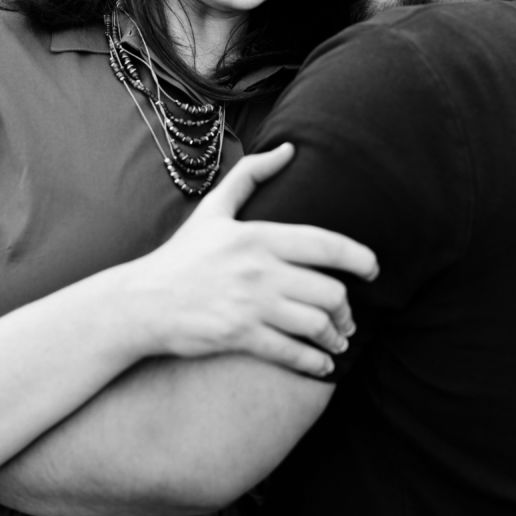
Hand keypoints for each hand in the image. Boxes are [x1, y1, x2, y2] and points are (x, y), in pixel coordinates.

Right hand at [124, 144, 378, 377]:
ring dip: (335, 337)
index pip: (325, 244)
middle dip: (347, 309)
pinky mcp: (239, 335)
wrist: (142, 301)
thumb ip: (251, 175)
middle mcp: (259, 269)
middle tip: (349, 318)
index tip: (374, 269)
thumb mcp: (214, 209)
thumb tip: (289, 149)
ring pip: (315, 324)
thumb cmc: (182, 256)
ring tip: (338, 341)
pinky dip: (315, 363)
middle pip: (329, 291)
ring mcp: (250, 304)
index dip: (359, 258)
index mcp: (258, 235)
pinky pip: (292, 353)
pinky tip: (322, 366)